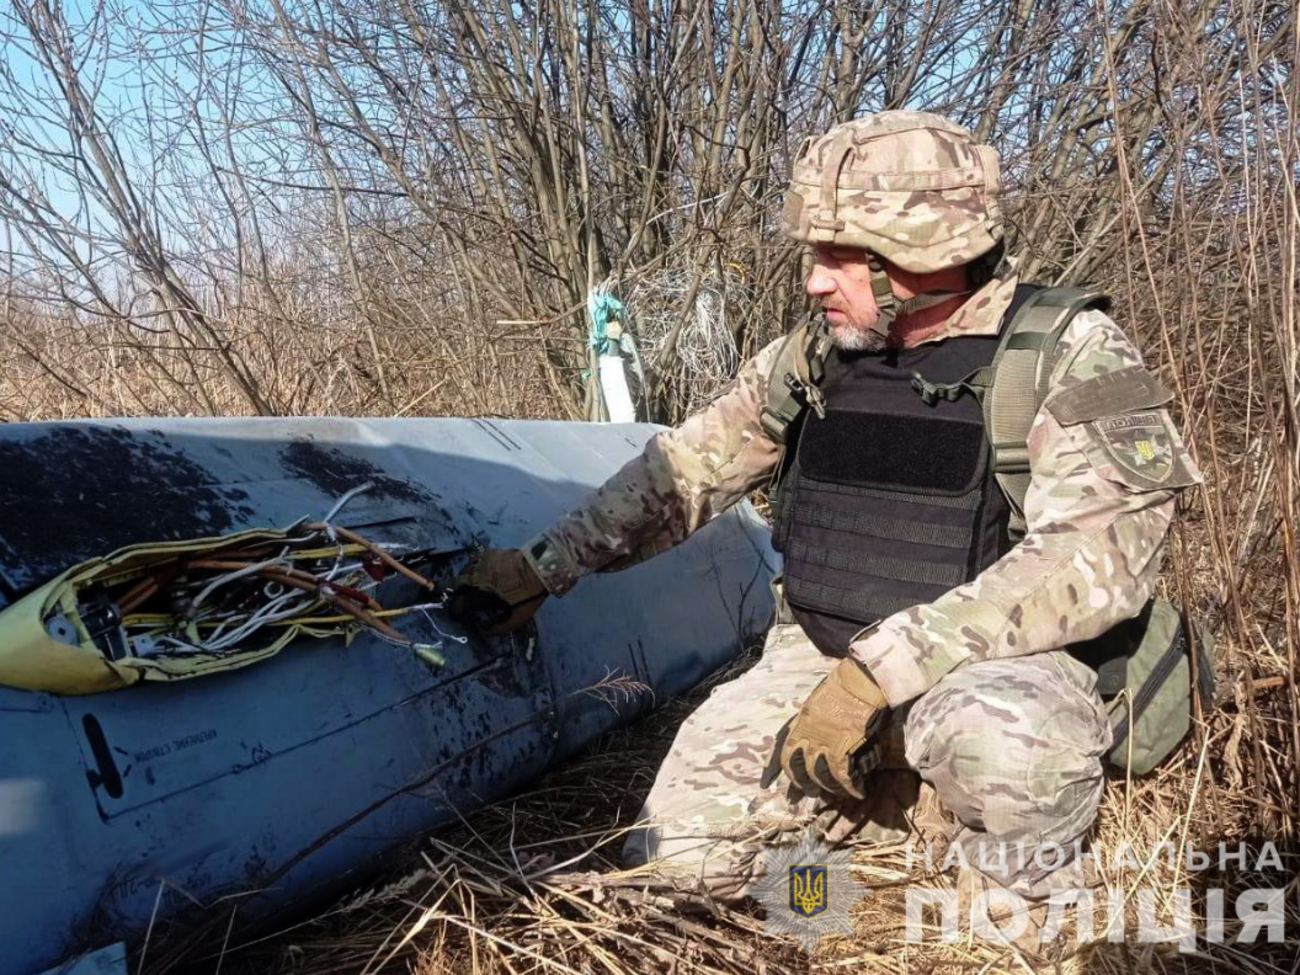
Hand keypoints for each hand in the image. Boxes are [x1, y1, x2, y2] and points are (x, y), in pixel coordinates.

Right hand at [449, 549, 547, 634]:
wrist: (539, 570)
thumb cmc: (527, 597)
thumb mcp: (515, 620)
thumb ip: (497, 629)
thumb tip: (483, 632)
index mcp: (479, 594)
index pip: (457, 603)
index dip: (456, 610)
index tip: (459, 613)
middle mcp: (475, 577)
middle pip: (455, 584)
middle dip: (457, 592)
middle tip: (463, 597)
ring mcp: (481, 563)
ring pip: (464, 570)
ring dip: (465, 578)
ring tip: (472, 584)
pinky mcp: (489, 553)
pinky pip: (475, 560)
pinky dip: (474, 566)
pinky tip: (481, 571)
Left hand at [761, 657, 888, 797]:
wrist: (864, 677)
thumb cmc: (846, 685)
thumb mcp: (818, 701)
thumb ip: (812, 720)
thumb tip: (811, 740)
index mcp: (801, 719)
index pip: (779, 746)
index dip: (771, 767)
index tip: (765, 784)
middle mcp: (808, 731)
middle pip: (795, 766)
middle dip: (800, 783)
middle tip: (808, 793)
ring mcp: (825, 739)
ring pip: (818, 774)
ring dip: (827, 788)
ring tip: (835, 794)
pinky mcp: (845, 745)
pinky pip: (842, 775)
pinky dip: (850, 787)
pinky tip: (857, 792)